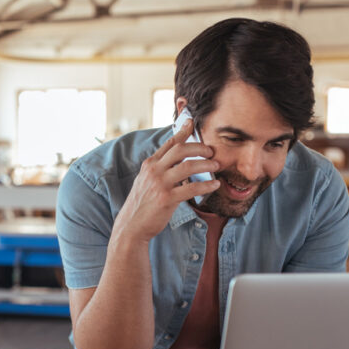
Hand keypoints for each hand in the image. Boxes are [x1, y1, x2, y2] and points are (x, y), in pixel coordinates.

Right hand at [112, 120, 219, 244]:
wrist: (131, 226)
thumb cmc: (142, 204)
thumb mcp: (146, 181)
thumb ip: (160, 170)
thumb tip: (179, 163)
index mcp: (150, 164)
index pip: (169, 143)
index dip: (182, 132)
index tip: (191, 122)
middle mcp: (154, 171)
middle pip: (181, 150)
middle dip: (200, 147)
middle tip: (211, 151)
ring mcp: (160, 184)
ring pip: (188, 166)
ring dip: (206, 164)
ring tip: (216, 166)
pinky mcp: (166, 199)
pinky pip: (191, 188)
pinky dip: (206, 185)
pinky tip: (215, 185)